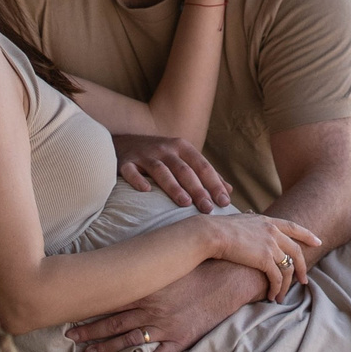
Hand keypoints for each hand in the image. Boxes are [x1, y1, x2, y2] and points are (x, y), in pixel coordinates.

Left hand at [67, 260, 257, 351]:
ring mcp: (166, 325)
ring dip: (106, 348)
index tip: (69, 315)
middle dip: (89, 331)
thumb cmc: (202, 264)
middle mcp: (152, 308)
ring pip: (129, 341)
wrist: (232, 275)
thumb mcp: (170, 261)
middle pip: (113, 323)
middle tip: (70, 338)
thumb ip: (147, 267)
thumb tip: (125, 266)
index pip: (109, 301)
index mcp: (146, 287)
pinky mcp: (183, 337)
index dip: (88, 309)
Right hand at [114, 133, 231, 208]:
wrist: (122, 143)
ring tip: (185, 203)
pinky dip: (138, 180)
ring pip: (161, 171)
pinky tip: (145, 191)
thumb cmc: (158, 155)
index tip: (224, 202)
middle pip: (184, 170)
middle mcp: (165, 148)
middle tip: (208, 208)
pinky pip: (131, 171)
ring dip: (174, 187)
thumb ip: (204, 173)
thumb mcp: (182, 158)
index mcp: (182, 147)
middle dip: (198, 189)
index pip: (202, 166)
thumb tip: (228, 190)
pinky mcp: (126, 162)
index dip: (214, 183)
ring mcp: (144, 155)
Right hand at [202, 210, 322, 301]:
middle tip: (304, 280)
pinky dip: (276, 288)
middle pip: (296, 251)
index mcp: (268, 221)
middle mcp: (273, 232)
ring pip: (288, 268)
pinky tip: (271, 295)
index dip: (307, 235)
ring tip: (281, 296)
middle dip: (302, 267)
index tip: (317, 241)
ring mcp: (271, 245)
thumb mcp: (241, 219)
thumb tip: (250, 216)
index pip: (294, 227)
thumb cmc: (219, 228)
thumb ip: (250, 221)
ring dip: (287, 285)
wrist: (212, 233)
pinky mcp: (265, 259)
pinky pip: (277, 278)